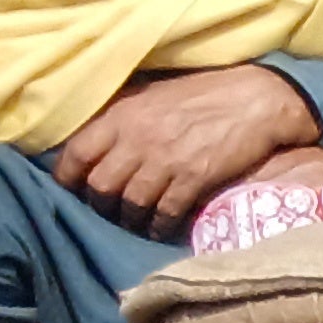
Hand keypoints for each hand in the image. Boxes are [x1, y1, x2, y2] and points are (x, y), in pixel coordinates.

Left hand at [44, 61, 319, 227]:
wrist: (254, 99)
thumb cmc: (203, 94)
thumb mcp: (152, 96)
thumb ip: (123, 117)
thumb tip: (96, 139)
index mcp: (122, 115)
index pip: (77, 153)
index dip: (68, 177)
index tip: (72, 189)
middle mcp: (137, 138)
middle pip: (100, 185)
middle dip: (100, 204)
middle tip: (108, 209)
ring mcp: (166, 160)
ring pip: (131, 203)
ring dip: (130, 218)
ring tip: (135, 222)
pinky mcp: (194, 177)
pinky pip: (166, 211)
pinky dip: (159, 225)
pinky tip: (161, 228)